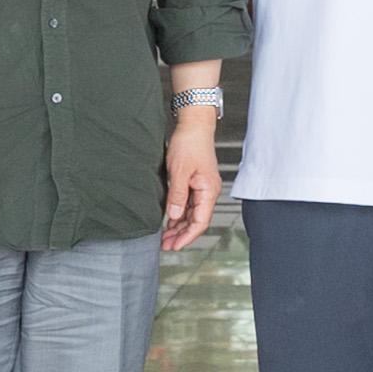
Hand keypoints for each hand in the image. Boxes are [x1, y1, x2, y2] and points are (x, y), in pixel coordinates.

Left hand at [159, 108, 224, 252]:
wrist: (194, 125)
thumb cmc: (190, 143)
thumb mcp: (179, 171)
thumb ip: (177, 195)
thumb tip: (173, 216)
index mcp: (208, 191)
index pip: (200, 222)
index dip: (187, 236)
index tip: (175, 246)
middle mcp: (208, 192)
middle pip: (196, 221)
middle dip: (181, 235)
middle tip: (165, 245)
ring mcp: (203, 188)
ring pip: (192, 214)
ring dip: (179, 226)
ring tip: (164, 236)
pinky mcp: (196, 183)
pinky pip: (189, 204)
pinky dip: (179, 214)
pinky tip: (169, 220)